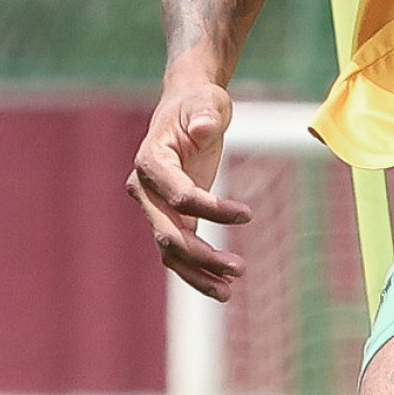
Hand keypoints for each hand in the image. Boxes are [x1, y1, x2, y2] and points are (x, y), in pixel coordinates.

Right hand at [126, 81, 250, 298]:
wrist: (189, 108)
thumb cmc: (198, 104)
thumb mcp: (205, 103)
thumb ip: (204, 115)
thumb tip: (204, 126)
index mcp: (151, 161)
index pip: (178, 195)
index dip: (212, 208)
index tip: (248, 215)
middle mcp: (146, 189)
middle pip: (168, 231)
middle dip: (202, 255)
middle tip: (239, 269)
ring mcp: (155, 207)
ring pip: (170, 250)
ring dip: (198, 273)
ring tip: (228, 291)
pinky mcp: (170, 217)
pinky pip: (178, 251)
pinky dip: (197, 271)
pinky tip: (221, 287)